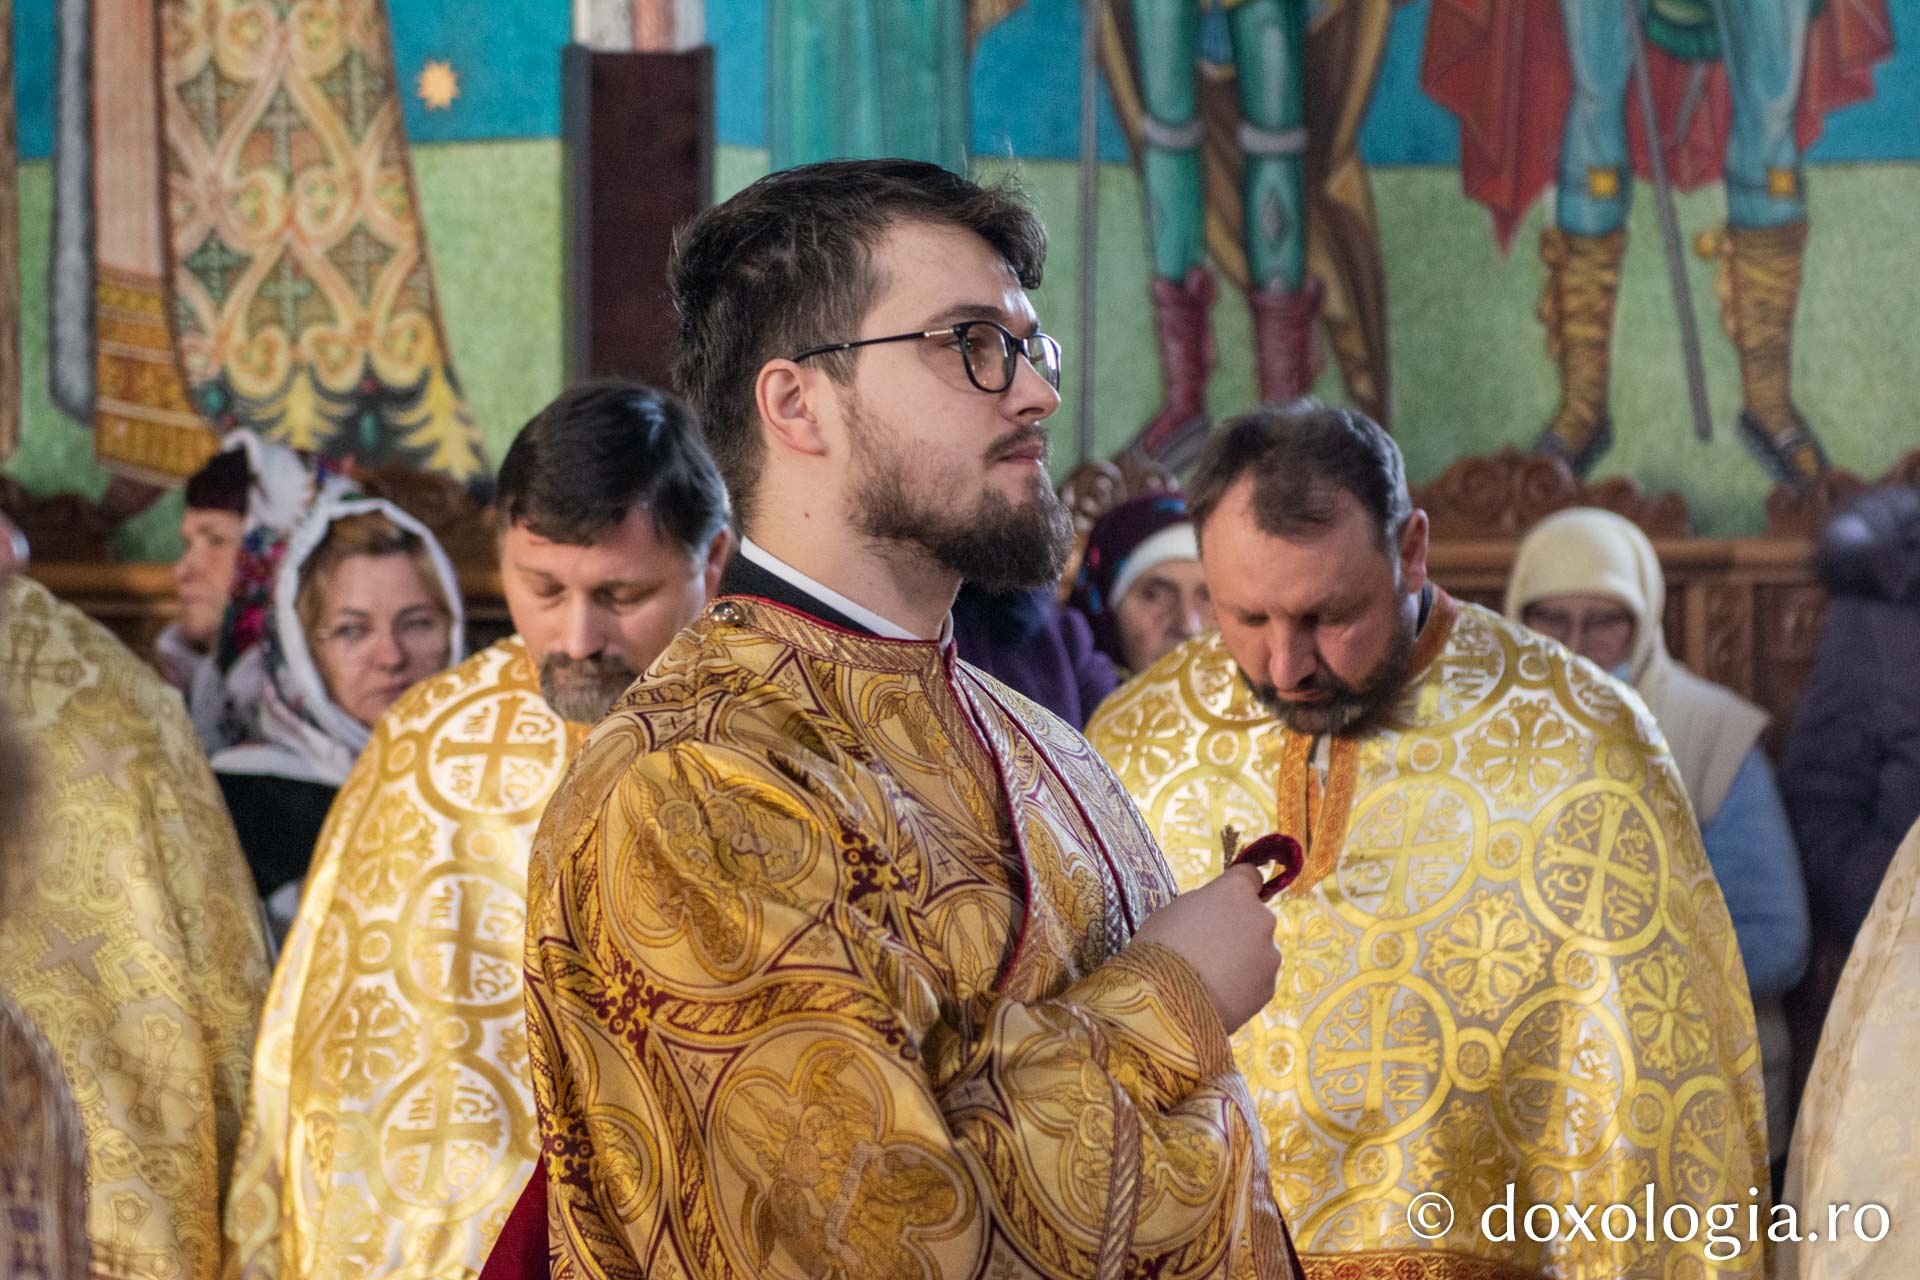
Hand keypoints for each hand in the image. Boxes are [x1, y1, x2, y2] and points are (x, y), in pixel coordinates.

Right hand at [1131, 864, 1279, 1033]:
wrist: (1167, 1002)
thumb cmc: (1160, 947)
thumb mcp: (1174, 911)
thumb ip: (1204, 906)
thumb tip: (1214, 913)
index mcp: (1236, 891)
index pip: (1251, 875)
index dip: (1237, 888)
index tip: (1227, 901)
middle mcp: (1262, 918)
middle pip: (1254, 917)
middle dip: (1238, 929)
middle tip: (1209, 948)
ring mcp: (1270, 955)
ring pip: (1258, 951)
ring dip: (1242, 959)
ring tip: (1210, 979)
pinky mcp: (1270, 988)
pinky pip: (1257, 980)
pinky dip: (1243, 986)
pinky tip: (1217, 996)